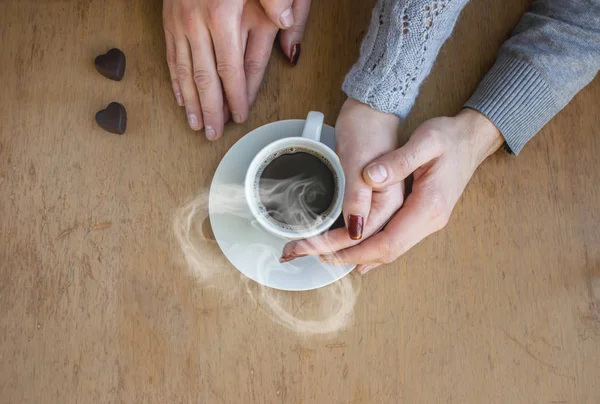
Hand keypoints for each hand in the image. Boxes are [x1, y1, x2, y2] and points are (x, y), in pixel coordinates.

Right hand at [163, 0, 310, 139]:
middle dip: (212, 109)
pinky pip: (171, 56)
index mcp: (224, 14)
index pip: (233, 69)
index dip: (237, 97)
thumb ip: (276, 3)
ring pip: (185, 72)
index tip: (240, 117)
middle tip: (214, 134)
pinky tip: (180, 97)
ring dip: (191, 101)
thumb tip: (287, 36)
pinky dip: (176, 80)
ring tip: (195, 125)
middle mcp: (198, 22)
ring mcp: (180, 21)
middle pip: (207, 78)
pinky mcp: (168, 18)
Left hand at [282, 108, 503, 273]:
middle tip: (317, 255)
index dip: (356, 249)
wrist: (472, 139)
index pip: (388, 240)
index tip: (327, 250)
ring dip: (360, 255)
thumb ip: (398, 160)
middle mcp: (431, 221)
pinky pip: (395, 241)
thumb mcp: (427, 141)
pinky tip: (356, 251)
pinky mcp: (422, 217)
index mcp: (430, 206)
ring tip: (328, 253)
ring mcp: (428, 222)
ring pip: (391, 250)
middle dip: (351, 257)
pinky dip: (373, 248)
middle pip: (387, 252)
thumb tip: (371, 177)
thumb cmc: (450, 138)